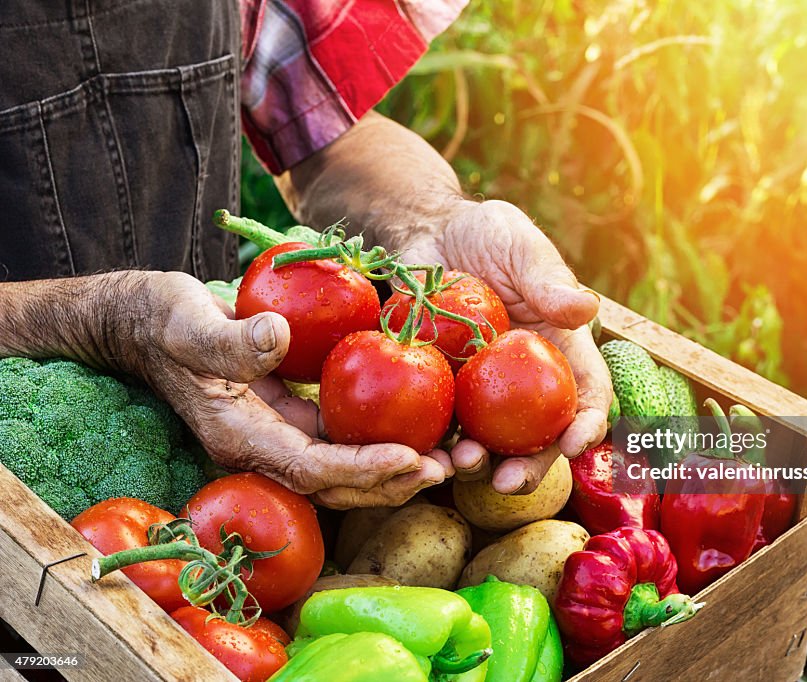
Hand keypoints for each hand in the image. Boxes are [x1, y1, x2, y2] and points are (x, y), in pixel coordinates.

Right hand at [111, 271, 447, 507]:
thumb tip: (277, 339)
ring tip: (449, 458)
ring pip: (344, 468)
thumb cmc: (162, 318)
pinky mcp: (290, 417)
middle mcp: (262, 447)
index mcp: (239, 436)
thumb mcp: (186, 322)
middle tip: (448, 469)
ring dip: (394, 468)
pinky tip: (418, 425)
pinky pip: (341, 438)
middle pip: (336, 485)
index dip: (361, 469)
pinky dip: (379, 438)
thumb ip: (228, 339)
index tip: (411, 458)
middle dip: (391, 481)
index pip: (311, 469)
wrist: (143, 322)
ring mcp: (277, 435)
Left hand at [402, 199, 613, 492]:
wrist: (427, 235)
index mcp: (561, 351)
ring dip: (478, 464)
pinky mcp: (440, 391)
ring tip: (460, 465)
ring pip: (488, 443)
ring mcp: (482, 392)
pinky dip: (433, 445)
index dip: (586, 424)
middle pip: (539, 437)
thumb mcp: (520, 246)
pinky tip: (421, 452)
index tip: (574, 443)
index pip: (586, 395)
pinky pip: (440, 426)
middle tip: (509, 482)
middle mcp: (526, 383)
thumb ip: (547, 278)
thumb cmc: (486, 234)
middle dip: (530, 467)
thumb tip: (585, 309)